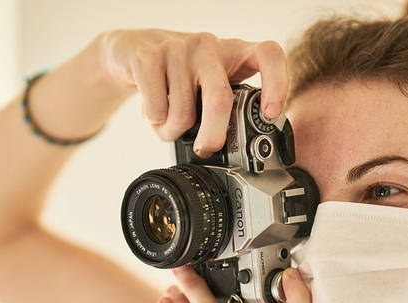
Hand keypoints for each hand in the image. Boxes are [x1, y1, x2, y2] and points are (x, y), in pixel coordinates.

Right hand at [94, 28, 288, 156]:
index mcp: (234, 52)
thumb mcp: (210, 86)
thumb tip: (241, 151)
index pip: (268, 54)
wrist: (131, 52)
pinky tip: (153, 112)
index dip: (276, 83)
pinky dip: (155, 123)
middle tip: (207, 149)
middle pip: (220, 98)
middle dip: (214, 135)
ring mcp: (179, 48)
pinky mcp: (149, 56)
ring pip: (183, 113)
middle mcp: (209, 46)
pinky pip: (156, 110)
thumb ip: (228, 108)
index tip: (270, 114)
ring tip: (170, 124)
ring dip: (173, 133)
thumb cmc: (180, 77)